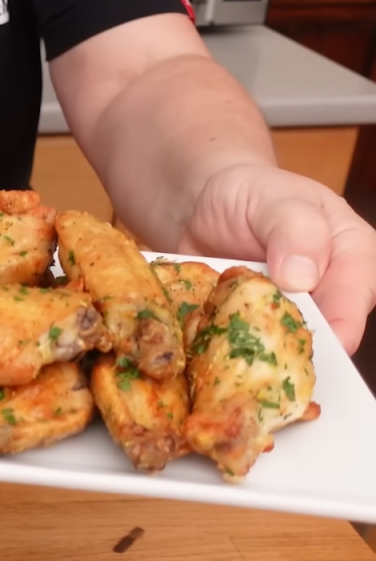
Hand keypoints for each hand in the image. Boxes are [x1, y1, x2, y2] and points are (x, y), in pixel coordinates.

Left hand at [178, 163, 375, 354]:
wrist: (203, 204)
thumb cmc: (250, 192)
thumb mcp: (274, 197)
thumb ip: (295, 229)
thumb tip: (303, 277)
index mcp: (350, 252)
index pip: (356, 293)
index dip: (344, 322)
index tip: (329, 345)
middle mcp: (325, 289)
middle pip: (326, 331)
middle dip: (303, 350)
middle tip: (276, 365)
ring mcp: (288, 311)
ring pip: (286, 346)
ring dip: (263, 356)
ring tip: (243, 368)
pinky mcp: (252, 325)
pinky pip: (245, 345)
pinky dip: (231, 351)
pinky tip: (214, 357)